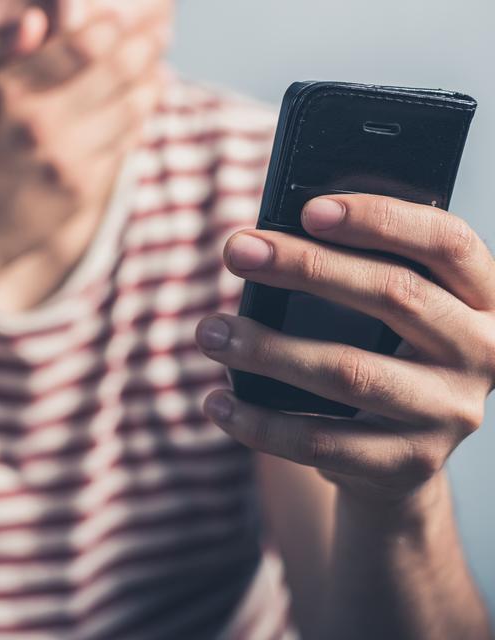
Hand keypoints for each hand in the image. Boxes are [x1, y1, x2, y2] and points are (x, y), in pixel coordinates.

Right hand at [0, 3, 169, 279]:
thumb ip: (1, 59)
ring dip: (151, 88)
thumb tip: (39, 21)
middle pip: (113, 74)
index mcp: (6, 93)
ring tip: (162, 73)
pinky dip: (138, 125)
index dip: (110, 30)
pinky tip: (145, 111)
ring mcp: (65, 162)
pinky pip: (122, 148)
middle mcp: (39, 126)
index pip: (78, 48)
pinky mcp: (82, 192)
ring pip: (127, 112)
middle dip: (143, 49)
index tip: (124, 21)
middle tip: (159, 36)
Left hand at [196, 195, 494, 505]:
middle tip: (236, 251)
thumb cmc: (383, 356)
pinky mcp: (406, 464)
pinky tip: (218, 402)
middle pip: (393, 296)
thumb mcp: (391, 313)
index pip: (446, 241)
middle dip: (304, 266)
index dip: (380, 218)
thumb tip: (270, 243)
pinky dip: (259, 421)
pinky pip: (321, 441)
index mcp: (482, 298)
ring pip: (349, 371)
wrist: (400, 456)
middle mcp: (480, 353)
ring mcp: (447, 414)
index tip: (308, 209)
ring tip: (210, 332)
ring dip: (267, 348)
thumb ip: (359, 275)